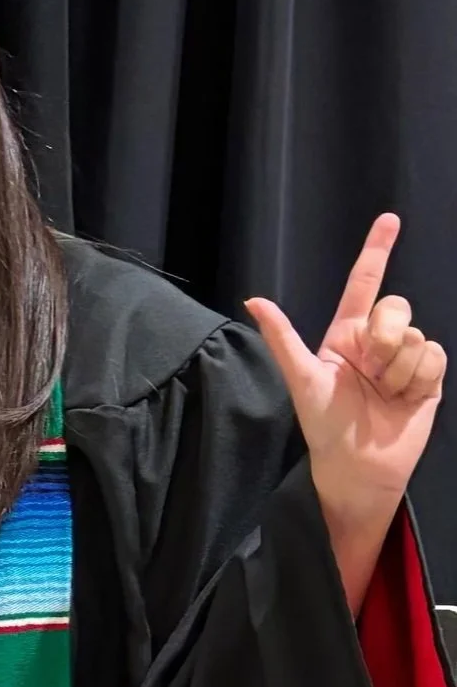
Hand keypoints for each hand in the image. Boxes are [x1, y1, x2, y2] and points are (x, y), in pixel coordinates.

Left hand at [246, 214, 444, 535]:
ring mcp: (403, 359)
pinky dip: (418, 377)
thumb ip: (282, 338)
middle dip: (384, 336)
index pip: (364, 283)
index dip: (377, 250)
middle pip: (396, 307)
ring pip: (415, 334)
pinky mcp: (427, 377)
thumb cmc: (324, 426)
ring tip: (383, 394)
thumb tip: (253, 301)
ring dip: (398, 368)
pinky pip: (433, 355)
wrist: (359, 467)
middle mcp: (376, 342)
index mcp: (346, 335)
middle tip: (370, 370)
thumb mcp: (302, 379)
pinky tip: (404, 398)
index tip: (389, 219)